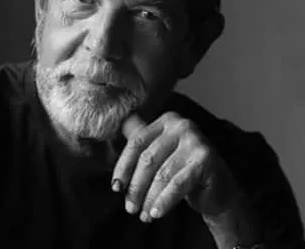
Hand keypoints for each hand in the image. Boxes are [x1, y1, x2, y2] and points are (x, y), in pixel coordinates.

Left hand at [111, 112, 241, 222]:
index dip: (123, 166)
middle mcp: (181, 125)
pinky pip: (177, 184)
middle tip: (130, 208)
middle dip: (136, 187)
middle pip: (148, 159)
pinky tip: (156, 213)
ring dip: (149, 198)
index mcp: (167, 120)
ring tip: (143, 215)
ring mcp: (195, 140)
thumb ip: (143, 138)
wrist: (218, 187)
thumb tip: (122, 123)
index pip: (137, 142)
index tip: (116, 187)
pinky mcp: (205, 159)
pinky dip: (164, 201)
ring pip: (161, 174)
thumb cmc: (183, 168)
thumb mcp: (161, 151)